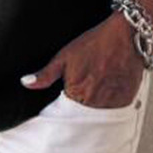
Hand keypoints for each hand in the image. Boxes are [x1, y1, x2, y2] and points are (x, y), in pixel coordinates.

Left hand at [20, 12, 142, 107]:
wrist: (124, 35)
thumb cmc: (95, 43)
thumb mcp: (65, 56)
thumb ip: (45, 74)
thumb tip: (26, 83)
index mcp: (76, 92)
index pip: (64, 113)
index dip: (63, 107)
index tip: (65, 101)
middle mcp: (94, 101)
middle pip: (82, 117)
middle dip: (79, 109)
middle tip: (84, 92)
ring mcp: (112, 102)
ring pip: (98, 117)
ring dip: (94, 109)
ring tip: (96, 91)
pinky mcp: (126, 100)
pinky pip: (115, 111)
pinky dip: (110, 106)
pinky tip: (108, 92)